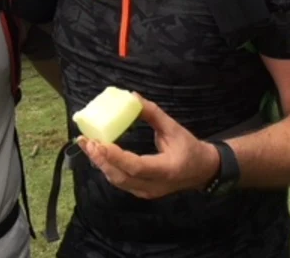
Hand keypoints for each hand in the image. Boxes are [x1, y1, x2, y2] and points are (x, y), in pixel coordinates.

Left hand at [77, 94, 220, 199]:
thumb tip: (133, 97)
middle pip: (122, 177)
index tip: (99, 142)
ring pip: (118, 181)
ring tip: (87, 145)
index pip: (137, 166)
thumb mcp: (174, 128)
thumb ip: (153, 113)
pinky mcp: (141, 192)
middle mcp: (154, 185)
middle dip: (101, 160)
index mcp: (166, 169)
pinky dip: (108, 168)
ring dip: (101, 164)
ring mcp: (147, 192)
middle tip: (87, 141)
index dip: (116, 156)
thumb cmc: (189, 147)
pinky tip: (98, 154)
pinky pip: (121, 181)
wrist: (202, 170)